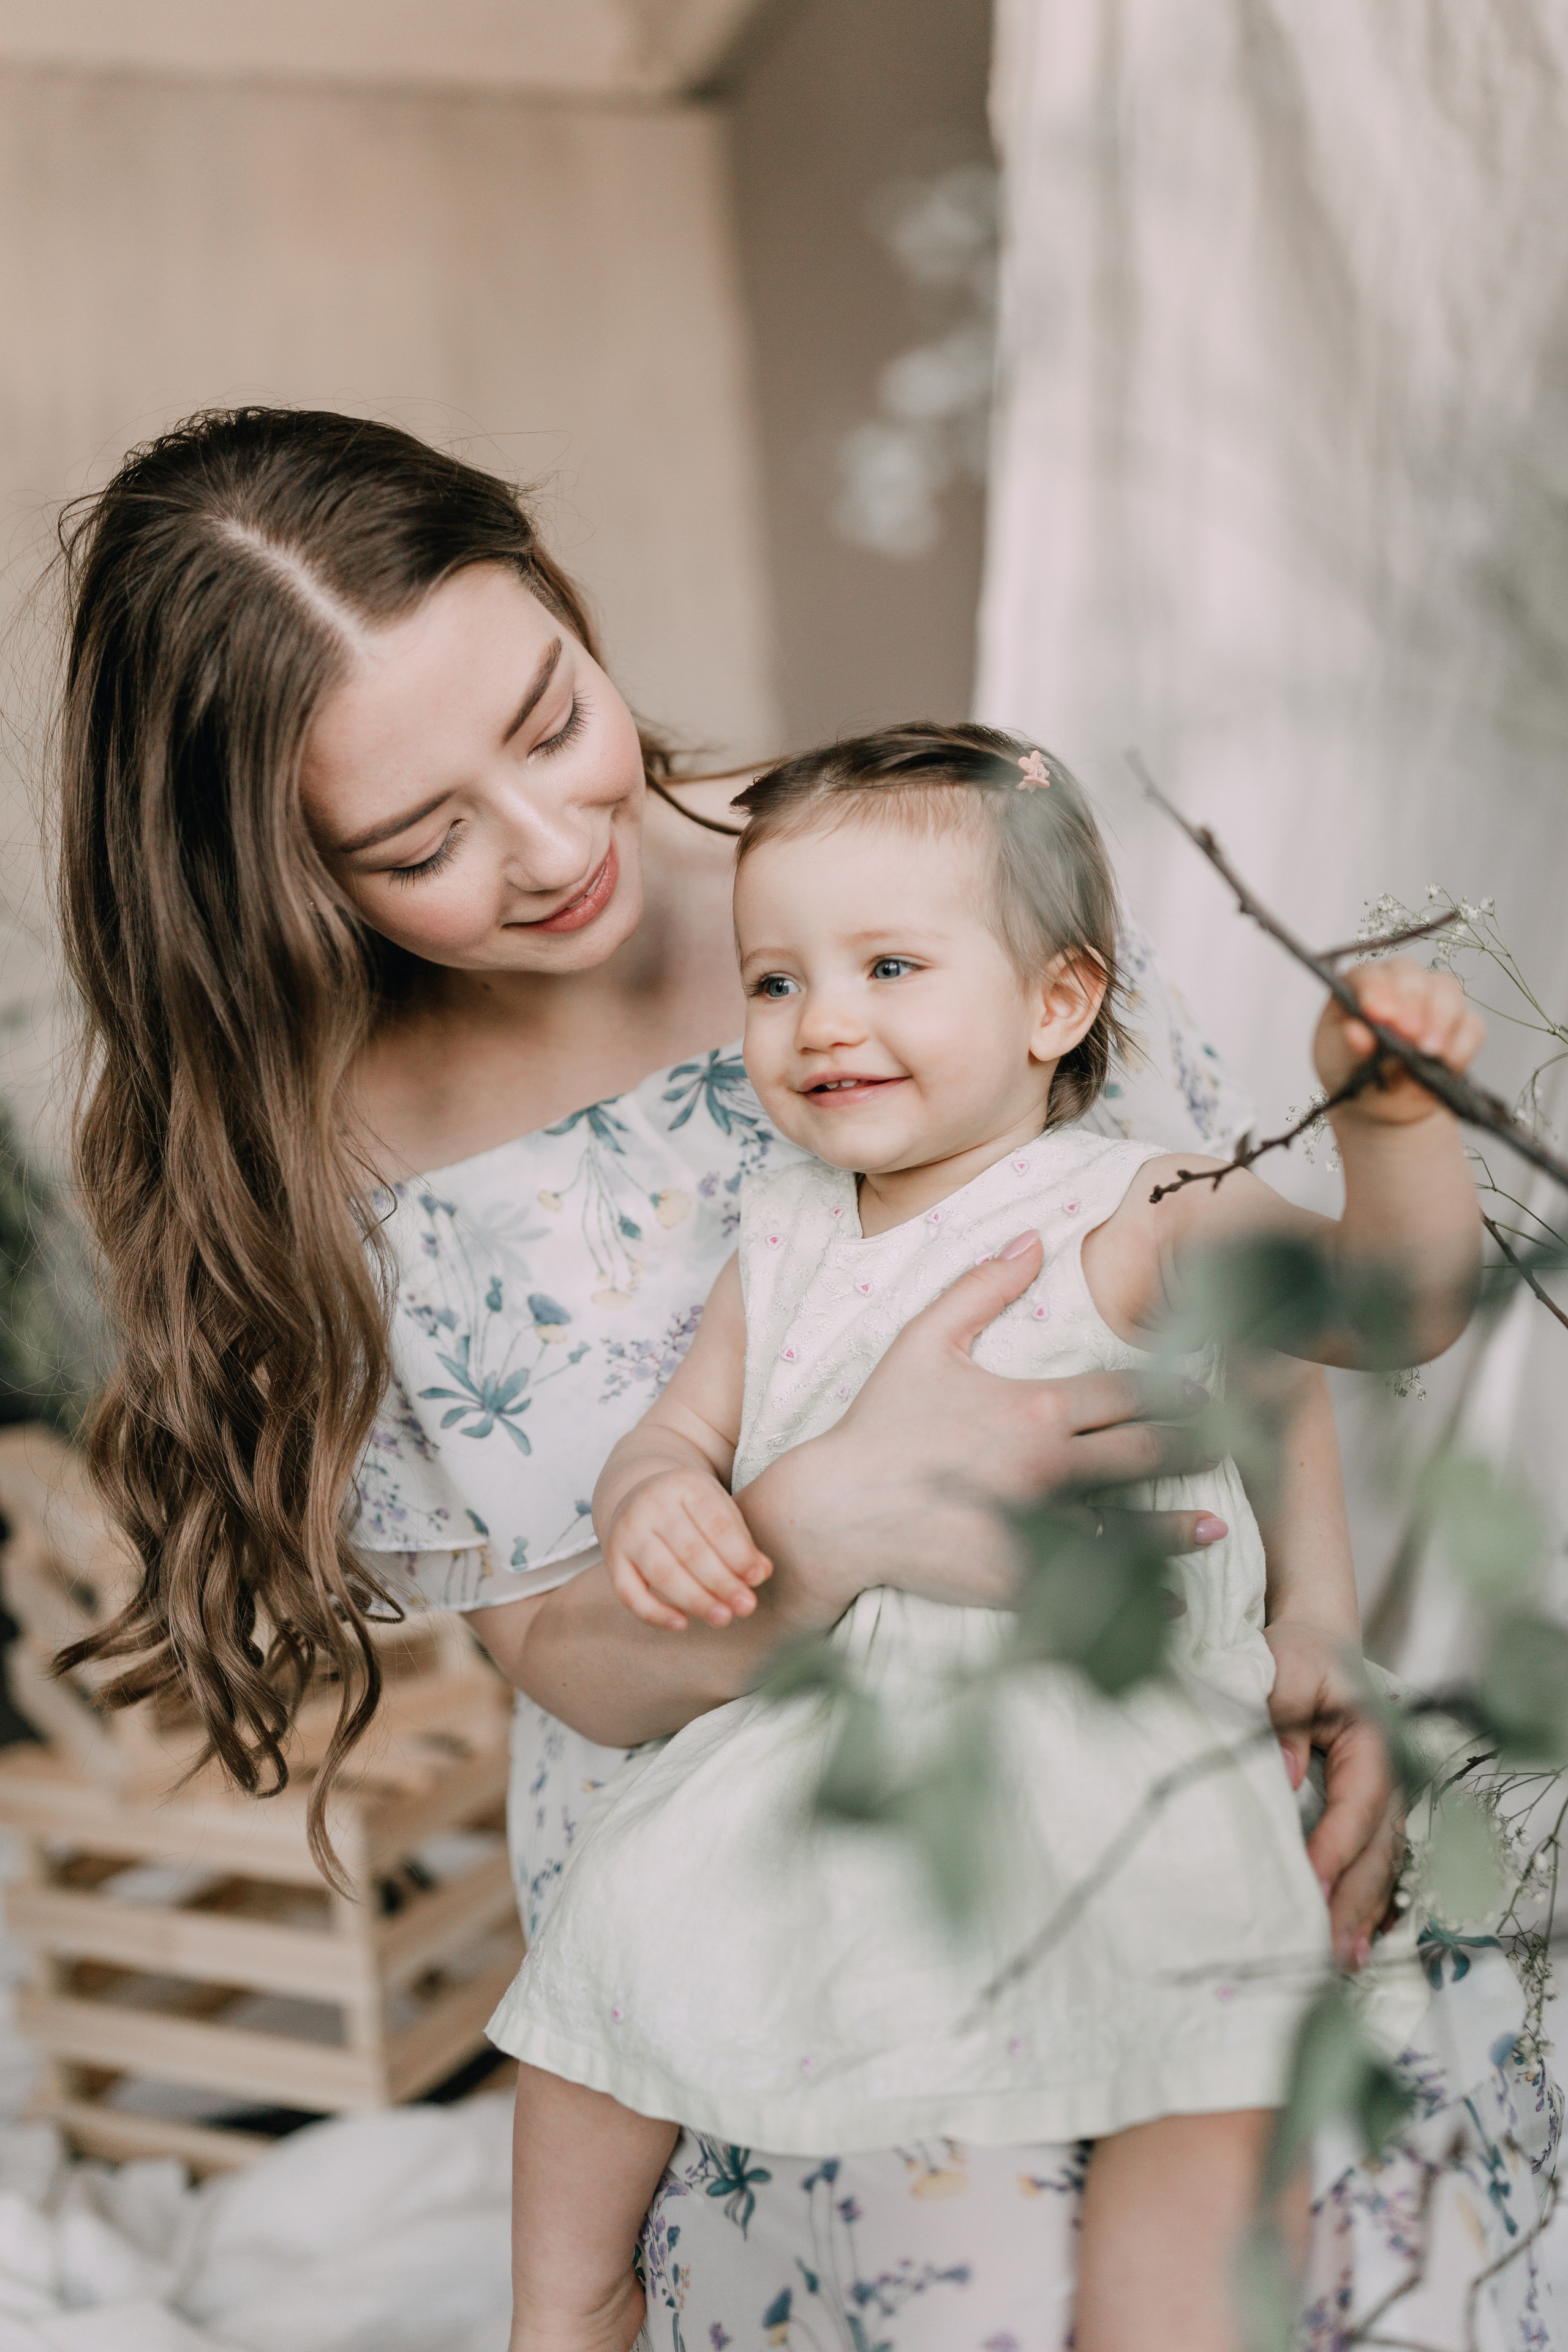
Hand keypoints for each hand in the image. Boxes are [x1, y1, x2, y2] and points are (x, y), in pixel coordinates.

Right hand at [605, 1468, 772, 1632]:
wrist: (640, 1494)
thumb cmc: (693, 1511)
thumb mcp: (720, 1510)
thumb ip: (742, 1541)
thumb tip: (761, 1573)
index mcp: (687, 1485)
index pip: (716, 1523)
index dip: (739, 1554)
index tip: (757, 1578)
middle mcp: (652, 1503)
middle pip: (690, 1550)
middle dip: (722, 1583)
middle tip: (746, 1607)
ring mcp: (628, 1530)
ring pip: (662, 1572)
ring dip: (695, 1600)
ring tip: (722, 1618)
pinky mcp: (613, 1558)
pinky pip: (629, 1592)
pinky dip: (654, 1613)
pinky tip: (682, 1625)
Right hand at [741, 1232, 1228, 1614]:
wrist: (836, 1510)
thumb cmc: (879, 1423)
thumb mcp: (924, 1339)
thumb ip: (982, 1285)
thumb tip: (1033, 1237)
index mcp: (1035, 1405)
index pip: (1130, 1393)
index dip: (1178, 1391)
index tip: (1208, 1392)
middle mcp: (1049, 1465)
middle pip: (1147, 1454)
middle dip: (1197, 1448)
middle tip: (1233, 1447)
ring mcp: (1039, 1525)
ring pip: (1132, 1524)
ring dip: (1181, 1526)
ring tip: (1217, 1525)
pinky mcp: (1023, 1577)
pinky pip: (1093, 1586)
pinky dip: (1136, 1596)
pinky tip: (1168, 1601)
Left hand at [1266, 1619, 1403, 1967]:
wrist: (1317, 1647)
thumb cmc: (1298, 1658)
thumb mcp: (1285, 1672)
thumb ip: (1282, 1721)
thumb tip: (1282, 1775)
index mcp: (1372, 1743)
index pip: (1357, 1805)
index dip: (1335, 1849)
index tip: (1310, 1885)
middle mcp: (1388, 1778)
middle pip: (1375, 1848)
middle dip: (1352, 1900)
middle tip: (1326, 1949)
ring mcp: (1384, 1799)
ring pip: (1381, 1864)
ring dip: (1364, 1913)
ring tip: (1343, 1962)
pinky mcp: (1371, 1812)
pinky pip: (1377, 1863)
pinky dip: (1369, 1903)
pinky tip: (1357, 1940)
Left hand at [1315, 957, 1484, 1124]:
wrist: (1381, 1101)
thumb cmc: (1353, 1070)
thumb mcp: (1341, 1063)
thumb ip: (1348, 1046)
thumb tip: (1355, 1033)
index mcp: (1361, 985)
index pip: (1370, 975)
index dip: (1376, 991)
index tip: (1379, 1015)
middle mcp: (1399, 983)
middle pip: (1411, 975)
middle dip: (1412, 1003)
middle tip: (1408, 1035)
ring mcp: (1434, 998)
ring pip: (1447, 992)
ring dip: (1440, 1022)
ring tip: (1428, 1053)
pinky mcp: (1463, 1024)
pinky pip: (1472, 1026)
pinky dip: (1460, 1046)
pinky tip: (1446, 1064)